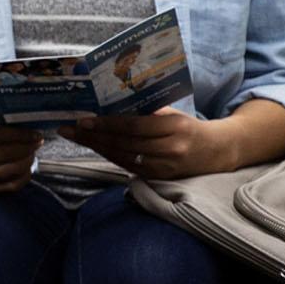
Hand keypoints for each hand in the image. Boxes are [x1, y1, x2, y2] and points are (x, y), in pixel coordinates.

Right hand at [0, 120, 44, 191]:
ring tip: (32, 151)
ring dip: (27, 160)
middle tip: (37, 141)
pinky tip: (27, 165)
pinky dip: (25, 174)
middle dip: (26, 147)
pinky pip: (13, 184)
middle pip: (4, 154)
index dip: (19, 134)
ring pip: (11, 170)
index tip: (35, 133)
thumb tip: (26, 125)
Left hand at [61, 108, 237, 178]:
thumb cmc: (188, 126)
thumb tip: (109, 106)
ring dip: (96, 147)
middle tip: (68, 129)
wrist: (216, 151)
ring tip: (75, 137)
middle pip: (123, 143)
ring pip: (123, 156)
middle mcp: (170, 148)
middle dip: (92, 136)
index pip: (133, 126)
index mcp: (175, 126)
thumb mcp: (172, 114)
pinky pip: (128, 166)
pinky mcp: (160, 177)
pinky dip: (109, 156)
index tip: (82, 120)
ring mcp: (165, 165)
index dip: (106, 124)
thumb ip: (146, 112)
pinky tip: (95, 147)